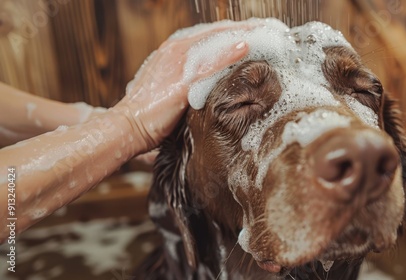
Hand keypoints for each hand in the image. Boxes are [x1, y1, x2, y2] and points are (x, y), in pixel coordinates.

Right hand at [114, 22, 251, 151]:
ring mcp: (178, 63)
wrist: (129, 125)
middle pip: (215, 33)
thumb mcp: (170, 86)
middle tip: (264, 28)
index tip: (252, 31)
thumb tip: (209, 80)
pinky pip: (210, 64)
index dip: (231, 32)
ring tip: (263, 32)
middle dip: (241, 29)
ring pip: (215, 42)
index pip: (208, 35)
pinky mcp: (182, 81)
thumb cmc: (148, 111)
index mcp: (173, 50)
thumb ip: (190, 78)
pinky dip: (229, 54)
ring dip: (241, 35)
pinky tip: (247, 47)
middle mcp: (176, 50)